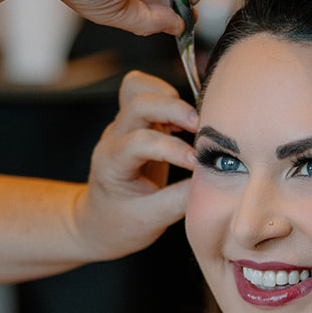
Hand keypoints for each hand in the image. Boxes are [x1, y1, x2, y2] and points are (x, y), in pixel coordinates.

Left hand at [73, 70, 198, 261]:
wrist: (99, 222)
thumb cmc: (119, 224)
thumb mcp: (150, 221)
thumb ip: (180, 201)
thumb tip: (212, 181)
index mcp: (111, 163)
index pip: (140, 142)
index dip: (172, 149)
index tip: (196, 164)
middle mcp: (114, 137)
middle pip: (138, 101)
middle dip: (173, 109)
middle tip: (202, 128)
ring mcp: (124, 126)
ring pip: (140, 88)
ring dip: (171, 99)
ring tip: (194, 123)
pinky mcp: (137, 123)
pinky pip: (151, 94)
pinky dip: (172, 100)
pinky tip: (186, 125)